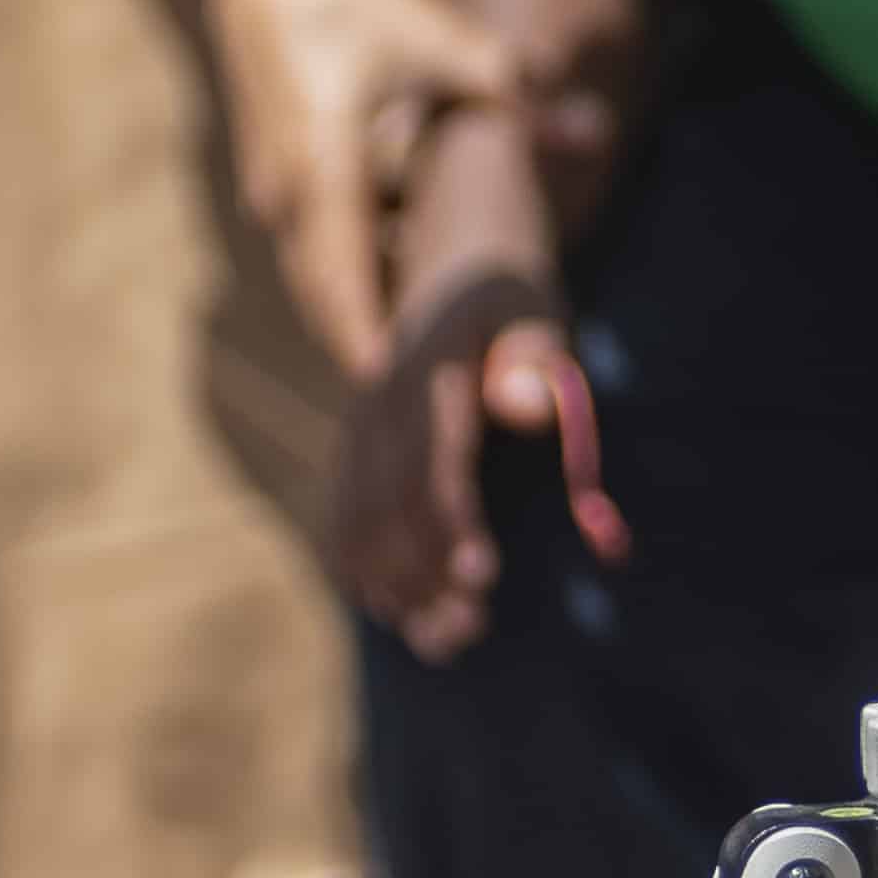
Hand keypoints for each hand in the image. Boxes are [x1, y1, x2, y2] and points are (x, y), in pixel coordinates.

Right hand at [212, 0, 522, 379]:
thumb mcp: (438, 36)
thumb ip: (514, 90)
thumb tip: (593, 133)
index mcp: (323, 155)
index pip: (340, 262)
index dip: (360, 323)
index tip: (382, 380)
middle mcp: (285, 187)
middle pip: (327, 288)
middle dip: (367, 339)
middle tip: (415, 403)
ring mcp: (270, 190)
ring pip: (322, 271)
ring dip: (367, 307)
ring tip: (423, 358)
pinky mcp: (274, 188)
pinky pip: (317, 248)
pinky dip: (359, 271)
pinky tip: (411, 290)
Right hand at [328, 132, 621, 661]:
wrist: (450, 235)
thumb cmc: (508, 281)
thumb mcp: (534, 300)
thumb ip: (534, 354)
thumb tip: (527, 409)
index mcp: (424, 367)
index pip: (432, 457)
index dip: (450, 521)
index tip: (480, 580)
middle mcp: (377, 399)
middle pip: (389, 500)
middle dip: (422, 574)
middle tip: (466, 634)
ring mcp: (358, 420)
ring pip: (360, 513)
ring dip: (393, 582)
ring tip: (442, 642)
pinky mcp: (355, 438)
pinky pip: (343, 506)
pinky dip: (358, 561)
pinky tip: (385, 610)